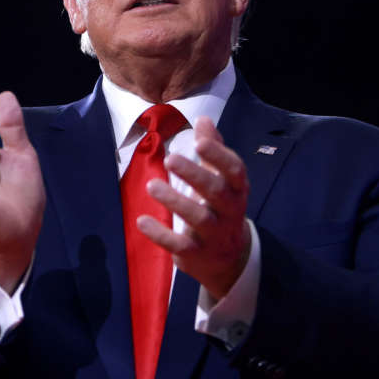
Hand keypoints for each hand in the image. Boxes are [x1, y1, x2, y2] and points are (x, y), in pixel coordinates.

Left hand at [137, 116, 250, 300]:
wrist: (229, 259)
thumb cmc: (220, 208)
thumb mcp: (222, 180)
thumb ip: (213, 150)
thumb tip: (203, 119)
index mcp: (236, 189)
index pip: (234, 170)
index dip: (218, 155)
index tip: (199, 141)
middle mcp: (230, 211)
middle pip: (216, 191)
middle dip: (195, 175)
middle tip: (170, 159)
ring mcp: (214, 234)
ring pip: (198, 218)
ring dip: (175, 201)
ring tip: (151, 186)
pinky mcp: (196, 253)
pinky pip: (179, 245)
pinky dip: (160, 234)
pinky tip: (142, 221)